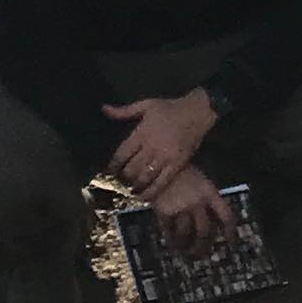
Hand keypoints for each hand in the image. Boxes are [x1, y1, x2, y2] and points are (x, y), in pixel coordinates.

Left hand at [104, 86, 218, 196]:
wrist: (197, 112)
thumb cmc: (170, 108)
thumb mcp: (146, 105)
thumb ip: (124, 111)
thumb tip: (104, 109)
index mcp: (142, 133)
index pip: (122, 154)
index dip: (113, 166)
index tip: (109, 172)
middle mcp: (151, 147)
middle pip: (131, 169)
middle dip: (123, 179)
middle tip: (119, 184)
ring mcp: (165, 157)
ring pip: (144, 178)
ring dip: (135, 187)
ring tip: (130, 191)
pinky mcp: (176, 165)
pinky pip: (161, 182)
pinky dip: (151, 192)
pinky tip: (144, 197)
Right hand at [151, 165, 237, 252]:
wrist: (157, 165)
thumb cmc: (181, 173)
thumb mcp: (200, 182)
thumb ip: (207, 200)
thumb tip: (212, 224)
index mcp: (210, 193)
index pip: (226, 216)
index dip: (231, 233)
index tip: (232, 245)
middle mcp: (197, 202)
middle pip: (205, 231)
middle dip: (203, 246)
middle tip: (201, 255)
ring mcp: (181, 207)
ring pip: (186, 235)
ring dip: (186, 246)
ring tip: (185, 251)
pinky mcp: (165, 212)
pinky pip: (169, 232)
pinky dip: (171, 240)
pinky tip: (172, 243)